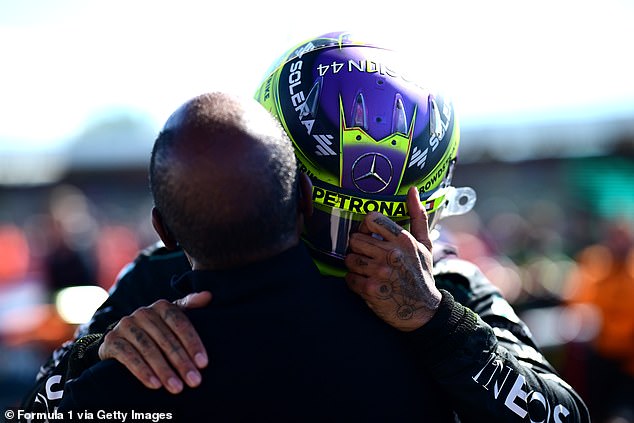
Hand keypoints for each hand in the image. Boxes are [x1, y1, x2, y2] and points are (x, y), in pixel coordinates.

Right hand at [98, 291, 211, 393]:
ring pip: (148, 349)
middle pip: (166, 339)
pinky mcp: (111, 341)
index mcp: (161, 306)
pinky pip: (128, 357)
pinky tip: (154, 385)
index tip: (203, 364)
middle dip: (181, 362)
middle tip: (194, 381)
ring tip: (176, 388)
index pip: (180, 323)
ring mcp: (125, 325)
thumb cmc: (156, 330)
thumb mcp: (173, 318)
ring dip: (164, 370)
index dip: (193, 343)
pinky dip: (142, 371)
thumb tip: (208, 296)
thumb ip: (189, 306)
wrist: (121, 340)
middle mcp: (143, 313)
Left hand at [345, 187, 440, 330]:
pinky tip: (366, 284)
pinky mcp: (370, 289)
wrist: (424, 311)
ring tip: (367, 271)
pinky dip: (354, 282)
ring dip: (355, 266)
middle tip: (368, 257)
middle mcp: (392, 253)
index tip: (370, 236)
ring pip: (349, 258)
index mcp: (403, 239)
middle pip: (355, 239)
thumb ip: (417, 216)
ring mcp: (380, 272)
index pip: (371, 219)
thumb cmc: (422, 275)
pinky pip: (348, 278)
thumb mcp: (424, 245)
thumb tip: (413, 190)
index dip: (365, 227)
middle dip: (359, 248)